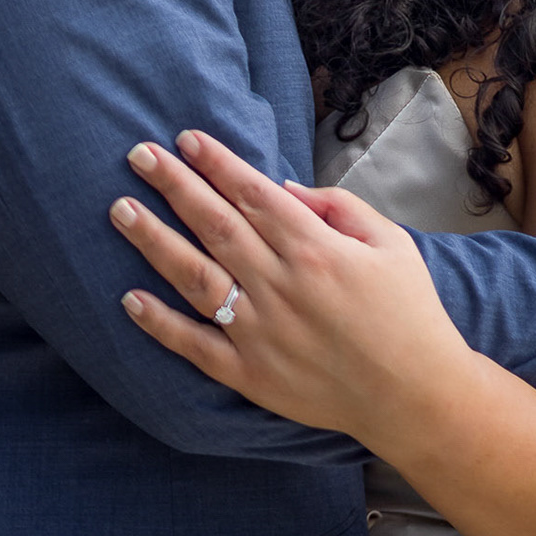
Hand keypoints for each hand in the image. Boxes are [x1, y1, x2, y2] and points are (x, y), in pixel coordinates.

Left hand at [108, 130, 474, 444]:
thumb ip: (338, 206)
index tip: (185, 138)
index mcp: (316, 249)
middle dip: (174, 185)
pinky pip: (195, 346)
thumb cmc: (409, 314)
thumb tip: (282, 189)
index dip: (216, 163)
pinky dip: (160, 323)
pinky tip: (129, 298)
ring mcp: (260, 332)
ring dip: (154, 241)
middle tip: (138, 154)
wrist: (415, 397)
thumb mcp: (391, 243)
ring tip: (120, 210)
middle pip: (215, 224)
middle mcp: (281, 285)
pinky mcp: (250, 375)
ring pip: (194, 276)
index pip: (252, 194)